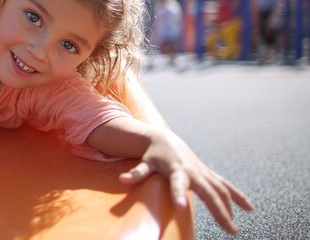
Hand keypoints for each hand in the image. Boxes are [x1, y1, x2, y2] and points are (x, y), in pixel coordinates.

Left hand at [118, 129, 253, 233]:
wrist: (164, 140)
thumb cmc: (152, 155)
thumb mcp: (143, 163)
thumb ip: (135, 173)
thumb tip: (121, 179)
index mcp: (176, 170)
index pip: (177, 184)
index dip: (179, 194)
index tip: (181, 207)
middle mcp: (193, 171)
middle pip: (209, 192)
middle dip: (220, 211)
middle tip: (230, 230)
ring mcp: (202, 172)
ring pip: (220, 191)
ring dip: (229, 209)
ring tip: (234, 230)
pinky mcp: (207, 174)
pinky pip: (225, 185)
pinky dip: (237, 196)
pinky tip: (250, 208)